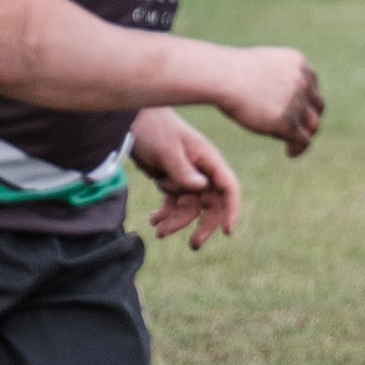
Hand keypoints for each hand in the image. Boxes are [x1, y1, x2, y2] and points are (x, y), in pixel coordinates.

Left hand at [130, 106, 240, 249]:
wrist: (133, 119)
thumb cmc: (154, 129)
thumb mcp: (168, 149)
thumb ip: (184, 170)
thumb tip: (201, 189)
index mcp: (209, 161)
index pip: (228, 188)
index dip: (231, 210)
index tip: (227, 231)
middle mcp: (202, 171)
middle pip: (211, 204)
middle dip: (204, 225)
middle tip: (194, 245)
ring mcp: (187, 176)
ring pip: (189, 207)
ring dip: (177, 221)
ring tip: (158, 231)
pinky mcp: (171, 180)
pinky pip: (173, 202)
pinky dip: (165, 213)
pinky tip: (153, 220)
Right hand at [216, 46, 323, 155]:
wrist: (221, 76)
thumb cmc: (228, 71)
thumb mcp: (260, 66)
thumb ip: (274, 77)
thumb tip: (274, 94)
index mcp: (298, 64)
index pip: (311, 87)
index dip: (305, 102)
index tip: (296, 113)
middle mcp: (303, 81)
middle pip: (316, 106)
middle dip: (308, 119)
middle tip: (298, 131)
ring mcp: (297, 101)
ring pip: (311, 124)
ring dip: (304, 135)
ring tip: (292, 145)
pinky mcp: (288, 121)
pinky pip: (303, 139)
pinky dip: (299, 148)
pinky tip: (289, 153)